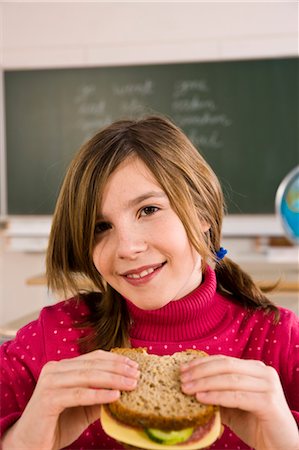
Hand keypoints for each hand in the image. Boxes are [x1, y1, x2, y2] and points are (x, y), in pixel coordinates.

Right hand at [2, 349, 138, 449]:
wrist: (29, 444)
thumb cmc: (57, 424)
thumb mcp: (83, 407)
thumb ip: (100, 394)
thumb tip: (126, 386)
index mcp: (63, 367)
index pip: (94, 357)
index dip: (116, 360)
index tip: (135, 365)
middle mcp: (55, 369)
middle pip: (93, 364)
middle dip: (118, 368)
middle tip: (137, 374)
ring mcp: (50, 382)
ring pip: (88, 376)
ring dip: (113, 380)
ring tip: (131, 384)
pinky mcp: (48, 399)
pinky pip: (78, 394)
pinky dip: (99, 395)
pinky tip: (115, 396)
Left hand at [180, 355, 298, 449]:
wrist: (280, 446)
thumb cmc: (255, 424)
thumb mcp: (232, 405)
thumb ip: (217, 392)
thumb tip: (190, 384)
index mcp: (255, 368)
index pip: (223, 360)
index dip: (201, 362)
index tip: (182, 369)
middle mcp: (264, 372)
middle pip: (225, 366)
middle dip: (200, 371)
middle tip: (181, 379)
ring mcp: (268, 385)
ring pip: (230, 379)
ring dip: (205, 383)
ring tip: (187, 389)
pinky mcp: (268, 401)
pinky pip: (237, 396)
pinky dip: (217, 396)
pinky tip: (201, 398)